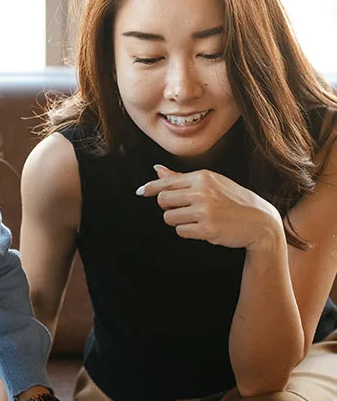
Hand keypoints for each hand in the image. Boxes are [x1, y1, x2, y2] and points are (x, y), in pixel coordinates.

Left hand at [137, 164, 283, 249]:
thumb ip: (181, 178)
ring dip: (178, 221)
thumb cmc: (233, 200)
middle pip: (163, 200)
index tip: (140, 191)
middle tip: (183, 209)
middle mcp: (202, 191)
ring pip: (169, 218)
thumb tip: (156, 169)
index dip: (150, 188)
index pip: (167, 182)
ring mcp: (204, 210)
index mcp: (203, 177)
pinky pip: (180, 231)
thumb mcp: (211, 183)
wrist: (259, 221)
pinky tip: (202, 227)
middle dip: (168, 207)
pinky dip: (187, 231)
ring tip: (195, 219)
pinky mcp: (206, 228)